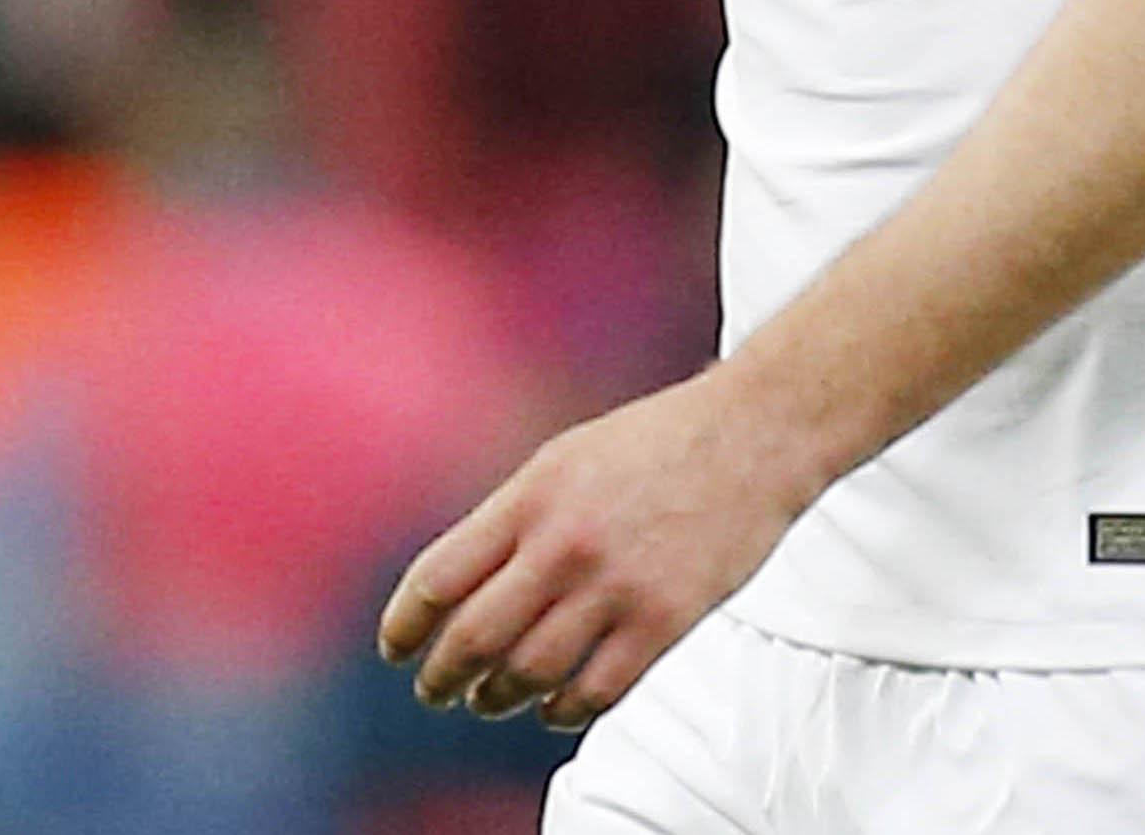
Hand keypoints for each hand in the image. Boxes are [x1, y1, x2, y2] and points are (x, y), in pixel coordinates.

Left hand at [377, 365, 837, 730]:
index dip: (405, 624)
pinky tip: (550, 709)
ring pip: (531, 671)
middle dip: (442, 676)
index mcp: (527, 499)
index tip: (393, 649)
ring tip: (486, 701)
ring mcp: (614, 587)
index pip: (438, 577)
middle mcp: (562, 545)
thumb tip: (462, 581)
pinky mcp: (665, 620)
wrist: (751, 435)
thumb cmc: (654, 444)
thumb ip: (512, 519)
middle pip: (474, 636)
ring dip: (497, 697)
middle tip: (434, 691)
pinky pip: (598, 690)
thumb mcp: (561, 460)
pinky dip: (563, 710)